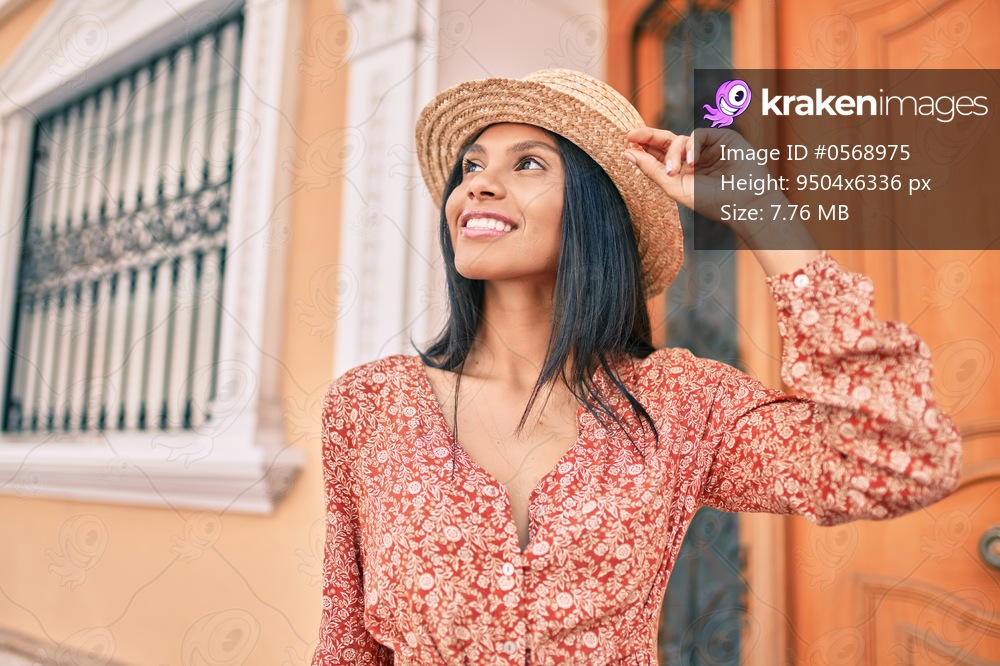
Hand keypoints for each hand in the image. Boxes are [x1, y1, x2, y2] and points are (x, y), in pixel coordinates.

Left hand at [623, 127, 776, 219]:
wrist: (745, 203)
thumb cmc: (712, 201)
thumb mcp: (675, 187)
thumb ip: (651, 169)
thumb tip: (626, 153)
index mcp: (683, 172)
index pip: (659, 155)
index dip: (643, 147)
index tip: (626, 142)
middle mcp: (694, 158)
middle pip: (666, 141)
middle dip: (648, 137)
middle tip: (631, 135)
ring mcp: (708, 148)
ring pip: (680, 139)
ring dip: (672, 153)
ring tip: (673, 171)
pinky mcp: (722, 138)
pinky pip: (698, 134)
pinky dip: (691, 147)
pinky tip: (692, 162)